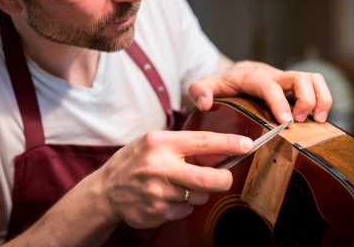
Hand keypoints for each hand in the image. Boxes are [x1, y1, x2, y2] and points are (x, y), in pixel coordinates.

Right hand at [97, 130, 252, 228]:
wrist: (106, 190)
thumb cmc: (135, 161)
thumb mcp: (154, 143)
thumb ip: (184, 145)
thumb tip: (221, 151)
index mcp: (160, 143)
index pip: (202, 142)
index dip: (228, 143)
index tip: (247, 144)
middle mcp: (159, 167)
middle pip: (208, 178)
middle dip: (224, 179)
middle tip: (225, 177)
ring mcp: (157, 192)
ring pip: (199, 196)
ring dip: (199, 192)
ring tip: (182, 184)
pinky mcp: (157, 212)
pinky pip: (186, 210)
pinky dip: (185, 205)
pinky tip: (170, 197)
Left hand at [188, 60, 331, 123]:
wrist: (238, 72)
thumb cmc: (224, 83)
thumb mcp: (207, 85)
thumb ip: (200, 91)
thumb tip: (205, 104)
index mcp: (253, 77)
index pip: (270, 87)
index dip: (280, 103)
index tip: (286, 123)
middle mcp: (274, 76)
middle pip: (300, 77)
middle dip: (306, 100)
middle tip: (299, 122)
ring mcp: (287, 80)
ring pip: (314, 78)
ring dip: (321, 98)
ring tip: (318, 120)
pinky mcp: (297, 87)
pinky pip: (318, 86)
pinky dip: (324, 100)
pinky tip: (318, 120)